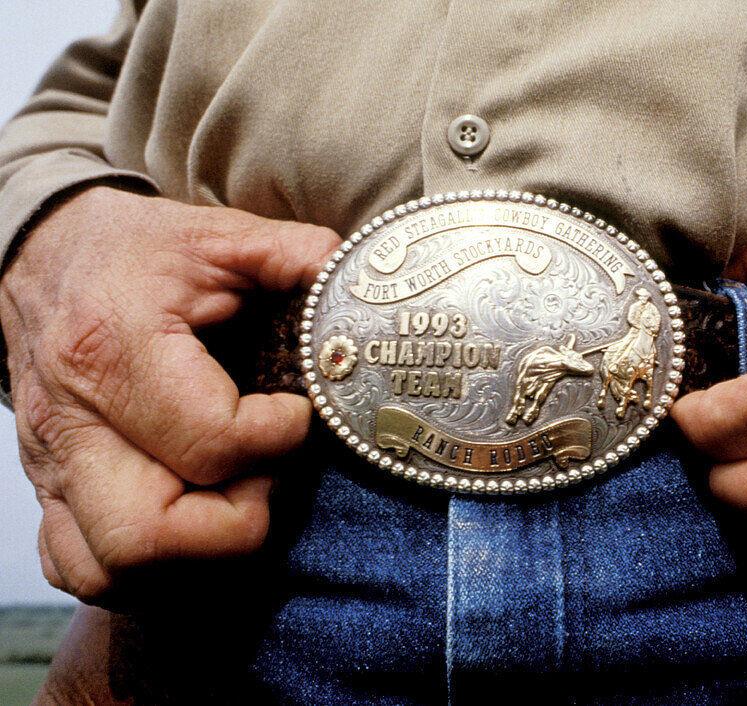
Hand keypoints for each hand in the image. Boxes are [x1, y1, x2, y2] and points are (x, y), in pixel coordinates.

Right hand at [0, 186, 340, 601]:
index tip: (297, 411)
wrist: (42, 254)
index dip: (279, 436)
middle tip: (267, 472)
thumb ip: (295, 256)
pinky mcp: (47, 490)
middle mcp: (72, 421)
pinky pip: (80, 567)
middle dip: (235, 520)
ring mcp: (52, 465)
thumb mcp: (217, 235)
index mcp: (115, 350)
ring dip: (191, 552)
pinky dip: (142, 568)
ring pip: (110, 570)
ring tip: (232, 495)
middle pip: (147, 535)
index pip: (211, 442)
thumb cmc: (133, 250)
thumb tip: (360, 280)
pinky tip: (186, 520)